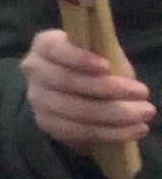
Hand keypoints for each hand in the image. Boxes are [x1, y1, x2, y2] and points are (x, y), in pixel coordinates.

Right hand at [21, 28, 153, 149]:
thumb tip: (117, 71)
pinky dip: (110, 133)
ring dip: (115, 114)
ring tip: (144, 114)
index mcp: (44, 45)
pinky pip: (79, 131)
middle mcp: (34, 71)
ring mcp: (36, 99)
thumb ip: (106, 55)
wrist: (78, 93)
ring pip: (76, 110)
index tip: (106, 67)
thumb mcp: (100, 52)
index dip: (80, 59)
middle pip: (67, 82)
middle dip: (108, 89)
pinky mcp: (46, 123)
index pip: (56, 50)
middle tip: (143, 93)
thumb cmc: (93, 66)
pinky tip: (134, 130)